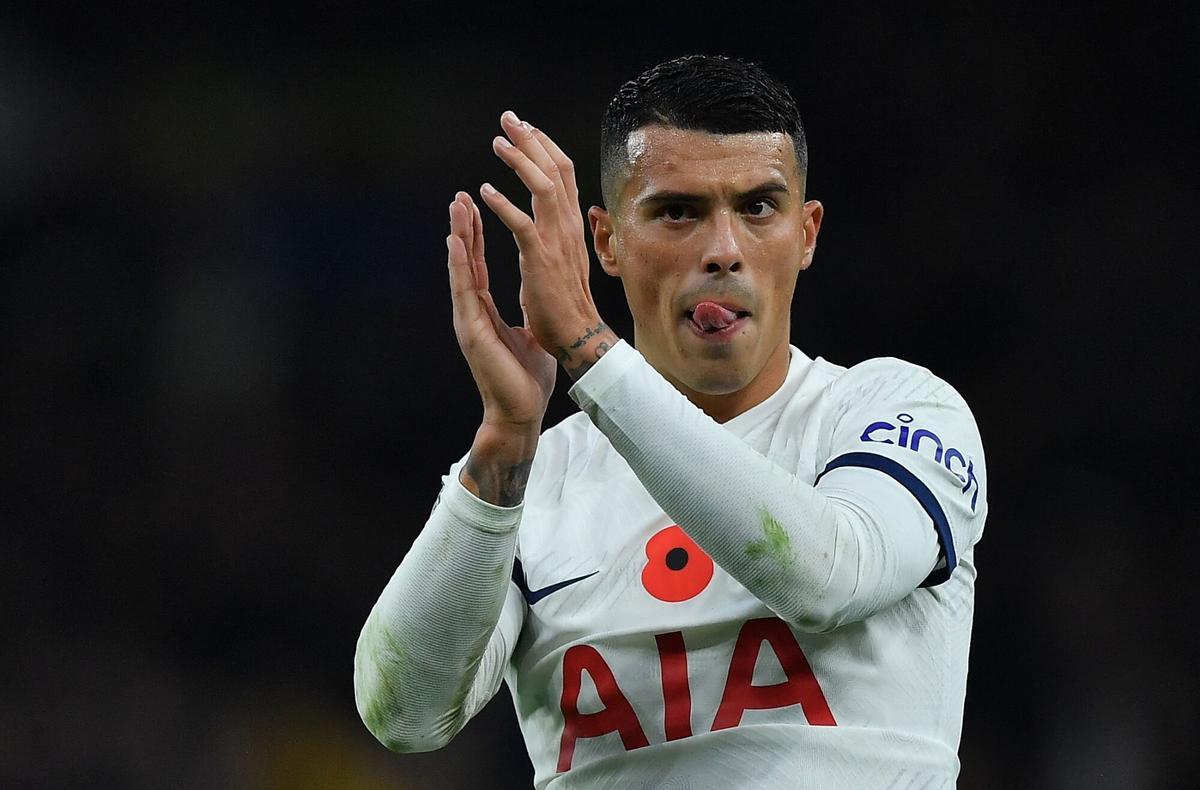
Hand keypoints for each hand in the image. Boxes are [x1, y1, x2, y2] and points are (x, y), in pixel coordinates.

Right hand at [447, 191, 555, 430]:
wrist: (519, 410)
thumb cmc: (525, 378)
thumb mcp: (527, 334)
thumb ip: (523, 312)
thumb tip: (534, 296)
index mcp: (486, 310)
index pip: (480, 265)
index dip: (477, 236)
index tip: (476, 207)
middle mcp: (474, 311)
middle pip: (467, 261)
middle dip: (464, 227)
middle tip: (460, 195)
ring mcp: (469, 319)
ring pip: (462, 270)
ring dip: (459, 237)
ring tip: (457, 206)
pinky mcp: (470, 330)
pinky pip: (464, 291)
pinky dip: (460, 266)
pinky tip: (456, 243)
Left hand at [479, 111, 618, 378]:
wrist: (577, 333)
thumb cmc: (567, 302)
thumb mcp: (566, 258)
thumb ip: (558, 235)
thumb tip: (553, 219)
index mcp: (570, 225)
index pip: (563, 173)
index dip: (545, 146)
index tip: (526, 129)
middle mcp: (567, 226)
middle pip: (555, 169)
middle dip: (531, 140)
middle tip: (508, 119)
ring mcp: (556, 241)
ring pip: (542, 187)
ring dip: (519, 161)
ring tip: (497, 144)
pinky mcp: (541, 259)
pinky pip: (522, 224)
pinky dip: (504, 205)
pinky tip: (485, 191)